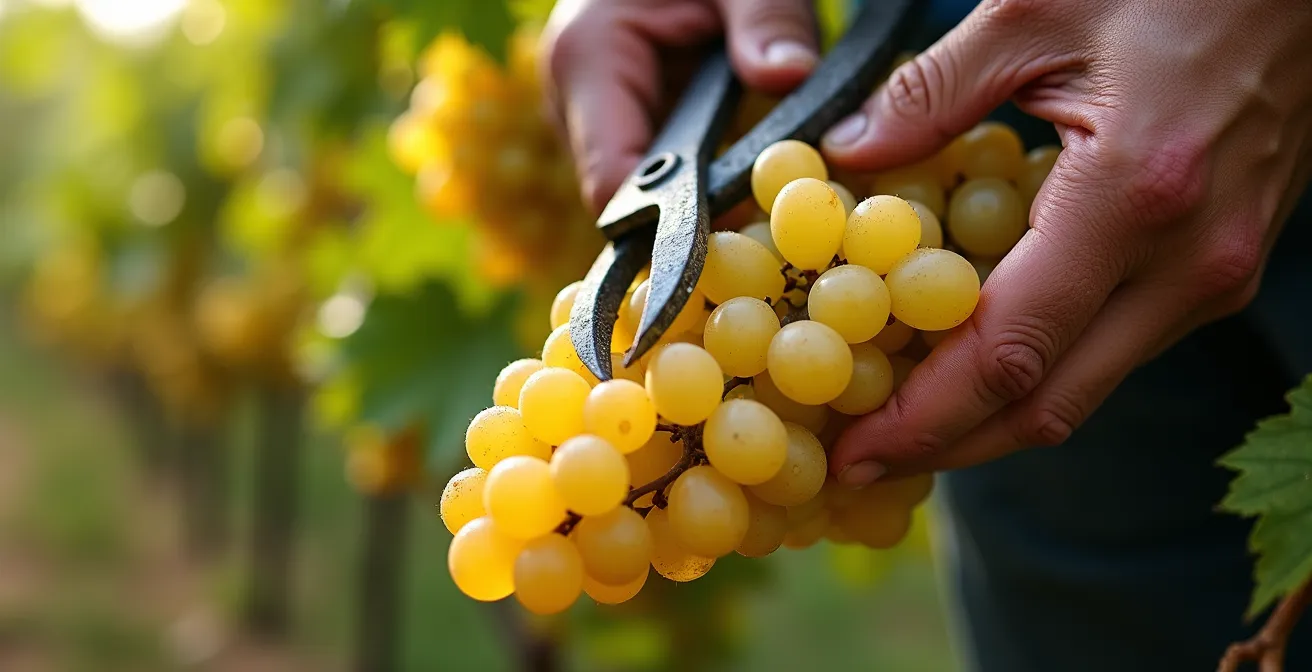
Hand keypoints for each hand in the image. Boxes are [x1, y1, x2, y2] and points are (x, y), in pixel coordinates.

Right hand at [539, 0, 818, 213]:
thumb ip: (767, 19)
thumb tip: (789, 74)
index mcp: (588, 57)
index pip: (611, 181)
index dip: (667, 225)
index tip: (741, 239)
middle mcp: (571, 98)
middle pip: (621, 198)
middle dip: (691, 220)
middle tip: (769, 234)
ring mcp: (584, 114)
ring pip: (635, 191)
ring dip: (695, 204)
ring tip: (763, 210)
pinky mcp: (611, 122)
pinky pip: (649, 171)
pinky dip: (694, 184)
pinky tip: (745, 188)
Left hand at [825, 0, 1311, 486]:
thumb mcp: (1036, 10)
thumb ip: (930, 93)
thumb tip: (842, 157)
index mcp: (1135, 198)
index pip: (1010, 352)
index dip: (923, 418)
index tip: (853, 449)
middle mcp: (1189, 262)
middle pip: (1049, 405)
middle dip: (947, 448)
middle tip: (861, 461)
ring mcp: (1216, 273)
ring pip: (1087, 388)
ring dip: (990, 419)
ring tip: (902, 421)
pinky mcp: (1221, 265)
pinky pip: (1116, 348)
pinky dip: (1039, 372)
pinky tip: (975, 359)